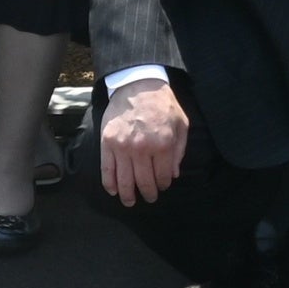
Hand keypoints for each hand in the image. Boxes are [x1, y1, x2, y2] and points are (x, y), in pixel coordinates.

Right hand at [96, 76, 187, 205]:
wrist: (138, 86)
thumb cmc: (162, 104)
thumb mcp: (181, 123)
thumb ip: (179, 151)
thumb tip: (173, 175)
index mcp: (163, 144)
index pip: (162, 176)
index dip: (162, 185)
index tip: (161, 187)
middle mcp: (142, 148)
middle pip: (143, 182)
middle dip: (147, 194)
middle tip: (149, 198)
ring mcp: (122, 146)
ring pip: (124, 180)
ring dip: (127, 195)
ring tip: (130, 201)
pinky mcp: (107, 143)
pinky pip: (107, 170)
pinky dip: (109, 184)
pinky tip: (113, 191)